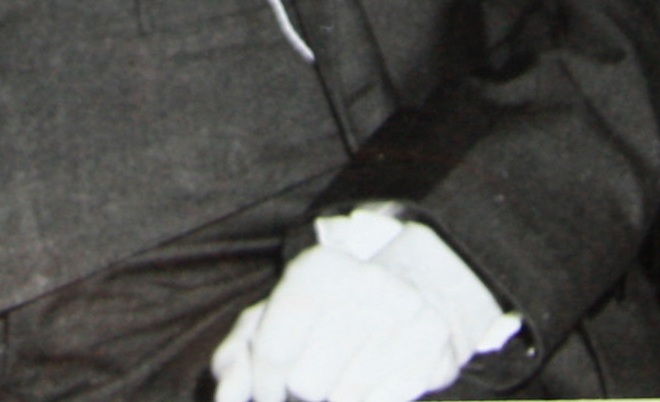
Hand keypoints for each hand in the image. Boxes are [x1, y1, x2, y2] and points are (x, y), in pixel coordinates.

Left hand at [210, 230, 497, 401]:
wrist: (419, 291)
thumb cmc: (331, 315)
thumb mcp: (277, 320)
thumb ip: (240, 355)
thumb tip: (227, 393)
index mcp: (316, 270)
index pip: (271, 352)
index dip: (263, 384)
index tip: (269, 389)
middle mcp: (362, 283)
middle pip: (305, 383)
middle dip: (300, 394)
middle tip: (311, 382)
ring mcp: (402, 314)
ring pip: (341, 398)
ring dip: (334, 398)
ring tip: (341, 378)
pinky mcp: (432, 346)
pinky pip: (380, 401)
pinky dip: (368, 399)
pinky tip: (370, 382)